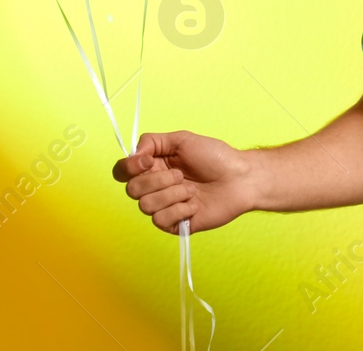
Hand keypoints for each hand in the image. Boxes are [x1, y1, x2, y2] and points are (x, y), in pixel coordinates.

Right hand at [112, 130, 255, 233]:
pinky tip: (195, 205)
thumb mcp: (182, 139)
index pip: (122, 171)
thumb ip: (152, 141)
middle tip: (181, 175)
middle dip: (158, 180)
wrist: (240, 178)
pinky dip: (180, 210)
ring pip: (145, 206)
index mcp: (153, 166)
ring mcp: (165, 207)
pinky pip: (161, 221)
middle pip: (131, 190)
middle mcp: (155, 187)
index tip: (149, 161)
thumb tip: (133, 154)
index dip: (129, 167)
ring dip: (172, 194)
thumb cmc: (215, 157)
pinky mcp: (175, 224)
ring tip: (192, 190)